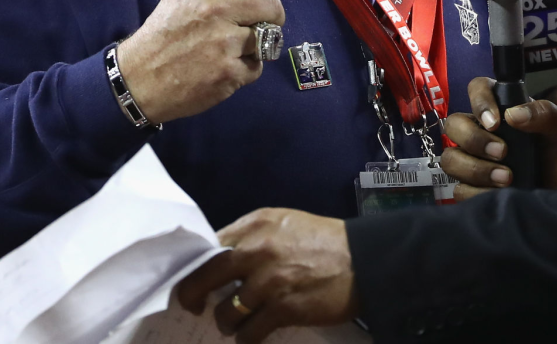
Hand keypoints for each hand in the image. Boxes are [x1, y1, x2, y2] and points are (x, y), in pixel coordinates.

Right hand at [116, 0, 284, 123]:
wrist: (138, 81)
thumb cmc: (162, 37)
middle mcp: (216, 11)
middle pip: (271, 4)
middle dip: (273, 14)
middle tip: (259, 24)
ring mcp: (225, 44)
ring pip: (269, 36)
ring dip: (258, 43)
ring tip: (236, 48)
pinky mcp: (230, 73)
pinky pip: (257, 66)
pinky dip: (246, 68)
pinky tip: (226, 68)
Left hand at [177, 208, 358, 343]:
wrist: (364, 260)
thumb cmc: (323, 241)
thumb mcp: (284, 223)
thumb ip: (251, 236)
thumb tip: (218, 257)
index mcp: (256, 223)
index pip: (209, 245)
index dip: (194, 266)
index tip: (191, 279)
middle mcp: (257, 249)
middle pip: (205, 278)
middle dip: (192, 297)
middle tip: (194, 306)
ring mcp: (269, 281)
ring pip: (225, 313)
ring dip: (227, 322)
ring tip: (237, 322)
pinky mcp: (283, 309)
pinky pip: (248, 333)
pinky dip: (247, 338)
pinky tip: (253, 335)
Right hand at [441, 77, 556, 199]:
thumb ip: (545, 113)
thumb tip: (513, 114)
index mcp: (507, 113)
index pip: (478, 89)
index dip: (479, 100)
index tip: (496, 121)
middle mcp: (487, 135)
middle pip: (454, 125)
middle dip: (474, 138)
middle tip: (503, 152)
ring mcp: (478, 163)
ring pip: (451, 158)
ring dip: (476, 168)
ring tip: (507, 178)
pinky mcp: (476, 190)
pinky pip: (459, 189)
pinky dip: (478, 192)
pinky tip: (501, 194)